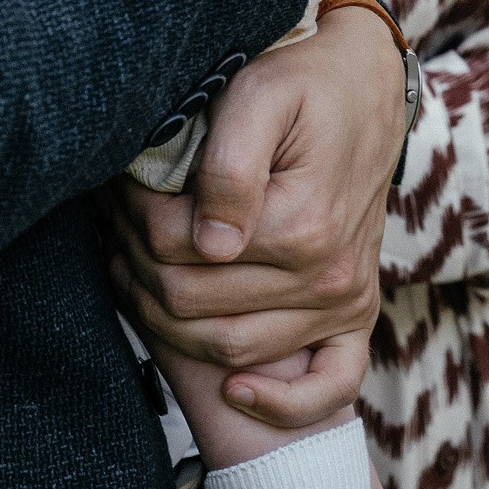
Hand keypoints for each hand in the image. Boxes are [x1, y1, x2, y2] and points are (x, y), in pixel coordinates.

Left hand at [101, 6, 406, 411]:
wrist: (369, 89)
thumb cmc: (306, 86)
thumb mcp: (260, 95)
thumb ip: (230, 168)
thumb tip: (205, 243)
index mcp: (301, 226)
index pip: (176, 250)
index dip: (133, 220)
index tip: (122, 186)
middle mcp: (328, 275)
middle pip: (190, 303)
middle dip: (136, 264)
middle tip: (119, 223)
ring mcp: (345, 300)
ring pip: (228, 346)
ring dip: (166, 319)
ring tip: (138, 266)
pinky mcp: (355, 312)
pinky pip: (330, 384)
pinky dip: (281, 403)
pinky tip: (233, 390)